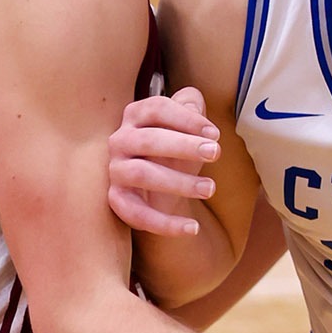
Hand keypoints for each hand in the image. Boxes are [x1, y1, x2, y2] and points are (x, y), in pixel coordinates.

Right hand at [108, 86, 219, 235]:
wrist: (159, 189)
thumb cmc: (176, 150)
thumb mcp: (187, 127)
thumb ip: (191, 108)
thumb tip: (194, 104)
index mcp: (136, 115)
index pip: (157, 108)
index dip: (187, 119)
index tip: (215, 134)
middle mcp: (120, 140)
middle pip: (148, 140)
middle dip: (184, 146)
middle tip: (216, 153)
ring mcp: (114, 171)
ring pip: (140, 174)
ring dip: (177, 182)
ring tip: (210, 188)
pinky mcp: (115, 200)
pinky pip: (135, 213)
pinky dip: (164, 224)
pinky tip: (193, 228)